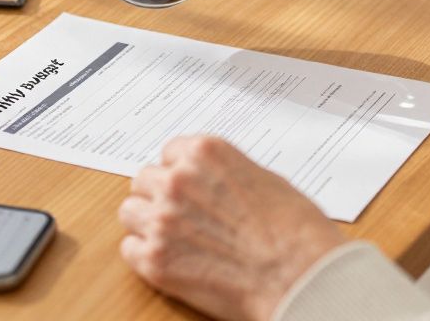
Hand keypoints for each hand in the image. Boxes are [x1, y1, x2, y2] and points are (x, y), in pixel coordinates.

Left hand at [118, 135, 346, 320]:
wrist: (299, 277)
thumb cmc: (295, 232)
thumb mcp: (264, 181)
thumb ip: (224, 175)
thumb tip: (212, 184)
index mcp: (204, 153)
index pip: (169, 153)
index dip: (180, 172)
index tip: (187, 187)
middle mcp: (177, 180)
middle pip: (144, 180)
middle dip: (160, 196)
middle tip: (179, 215)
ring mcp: (162, 220)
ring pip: (131, 211)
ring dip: (147, 222)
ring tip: (172, 237)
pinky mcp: (155, 259)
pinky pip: (130, 249)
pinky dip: (145, 255)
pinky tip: (170, 259)